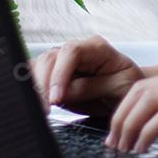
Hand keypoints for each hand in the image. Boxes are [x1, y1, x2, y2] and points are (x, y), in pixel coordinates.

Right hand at [29, 34, 143, 115]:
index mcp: (96, 48)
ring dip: (34, 88)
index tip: (57, 98)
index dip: (60, 74)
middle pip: (49, 58)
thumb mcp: (118, 87)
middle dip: (43, 84)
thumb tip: (64, 92)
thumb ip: (91, 87)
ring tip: (41, 110)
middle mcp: (76, 50)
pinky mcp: (52, 75)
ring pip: (37, 67)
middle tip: (45, 109)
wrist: (126, 92)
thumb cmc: (126, 85)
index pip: (71, 51)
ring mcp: (62, 61)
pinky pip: (34, 77)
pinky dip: (31, 90)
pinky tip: (35, 104)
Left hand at [105, 56, 157, 155]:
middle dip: (119, 119)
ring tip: (123, 149)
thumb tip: (152, 126)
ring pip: (147, 101)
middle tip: (113, 144)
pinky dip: (145, 135)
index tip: (117, 132)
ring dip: (127, 128)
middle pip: (140, 90)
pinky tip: (143, 150)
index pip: (147, 83)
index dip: (124, 108)